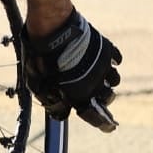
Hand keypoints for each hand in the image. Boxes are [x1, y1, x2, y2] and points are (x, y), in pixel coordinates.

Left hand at [26, 10, 121, 130]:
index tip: (109, 127)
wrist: (52, 25)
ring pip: (114, 80)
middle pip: (107, 98)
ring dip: (108, 82)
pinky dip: (113, 61)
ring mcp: (103, 65)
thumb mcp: (35, 82)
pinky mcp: (105, 47)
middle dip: (102, 100)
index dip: (103, 124)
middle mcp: (95, 83)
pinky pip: (117, 59)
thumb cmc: (40, 55)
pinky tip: (106, 60)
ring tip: (98, 77)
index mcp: (79, 95)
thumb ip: (48, 98)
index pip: (95, 116)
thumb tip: (57, 108)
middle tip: (95, 96)